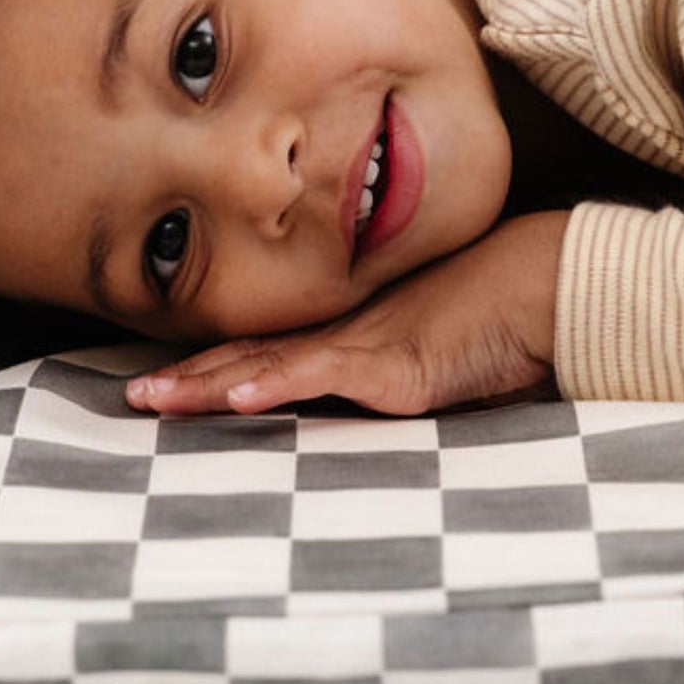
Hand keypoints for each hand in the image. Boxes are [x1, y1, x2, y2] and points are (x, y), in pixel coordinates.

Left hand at [124, 209, 570, 416]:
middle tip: (129, 398)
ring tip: (154, 399)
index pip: (266, 352)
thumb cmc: (504, 313)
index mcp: (352, 333)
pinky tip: (239, 399)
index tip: (162, 381)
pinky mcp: (401, 367)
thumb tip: (375, 394)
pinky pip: (330, 377)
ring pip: (272, 368)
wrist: (554, 284)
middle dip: (188, 379)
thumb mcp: (437, 352)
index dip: (211, 367)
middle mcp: (348, 335)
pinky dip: (281, 387)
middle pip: (252, 357)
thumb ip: (397, 373)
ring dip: (209, 387)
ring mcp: (370, 348)